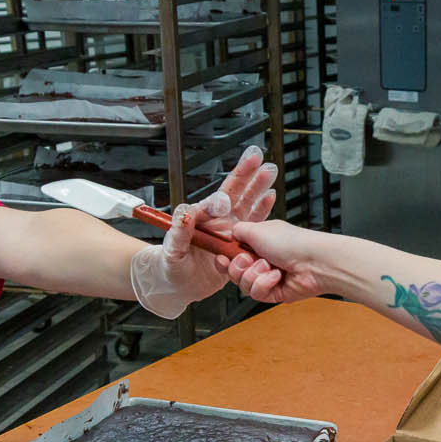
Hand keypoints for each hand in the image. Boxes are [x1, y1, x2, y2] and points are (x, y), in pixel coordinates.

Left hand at [129, 149, 279, 317]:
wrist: (178, 284)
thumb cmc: (170, 265)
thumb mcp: (172, 249)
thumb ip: (179, 232)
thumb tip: (185, 214)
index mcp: (201, 219)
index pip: (218, 197)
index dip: (231, 182)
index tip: (242, 175)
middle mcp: (217, 221)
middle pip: (235, 192)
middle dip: (248, 175)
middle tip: (258, 157)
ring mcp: (229, 231)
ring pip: (247, 204)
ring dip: (258, 188)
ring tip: (269, 171)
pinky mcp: (239, 244)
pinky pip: (254, 225)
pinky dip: (263, 210)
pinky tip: (270, 197)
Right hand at [222, 218, 338, 303]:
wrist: (314, 262)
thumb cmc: (292, 243)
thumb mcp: (257, 230)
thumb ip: (238, 230)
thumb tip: (230, 233)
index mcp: (257, 243)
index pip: (232, 254)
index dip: (224, 258)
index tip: (222, 257)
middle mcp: (262, 260)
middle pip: (234, 272)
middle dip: (238, 266)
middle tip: (249, 259)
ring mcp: (267, 277)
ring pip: (243, 285)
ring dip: (254, 275)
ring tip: (269, 267)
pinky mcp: (274, 293)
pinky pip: (256, 293)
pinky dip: (264, 284)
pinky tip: (277, 277)